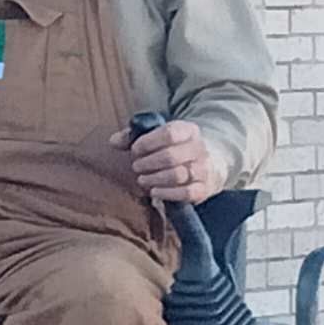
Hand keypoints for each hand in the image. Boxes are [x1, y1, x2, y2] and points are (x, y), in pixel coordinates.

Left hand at [110, 117, 227, 205]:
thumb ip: (134, 136)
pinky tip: (154, 192)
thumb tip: (113, 141)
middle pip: (171, 156)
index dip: (148, 142)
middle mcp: (199, 148)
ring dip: (154, 179)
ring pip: (178, 175)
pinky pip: (186, 193)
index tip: (134, 150)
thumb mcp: (159, 137)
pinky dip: (167, 194)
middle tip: (136, 167)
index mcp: (189, 130)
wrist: (209, 164)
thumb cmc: (175, 149)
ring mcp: (204, 169)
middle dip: (148, 163)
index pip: (169, 133)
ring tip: (142, 180)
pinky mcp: (204, 188)